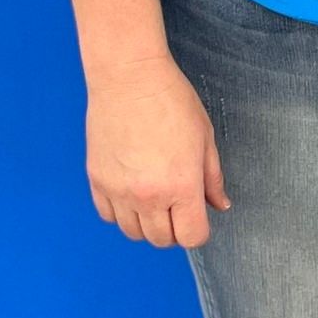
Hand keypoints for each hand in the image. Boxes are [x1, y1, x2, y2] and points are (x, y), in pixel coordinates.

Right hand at [85, 57, 230, 246]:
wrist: (129, 77)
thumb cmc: (170, 99)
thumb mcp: (204, 136)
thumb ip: (212, 177)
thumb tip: (219, 205)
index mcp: (181, 185)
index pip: (191, 237)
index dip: (198, 229)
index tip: (197, 214)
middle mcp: (148, 195)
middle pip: (162, 239)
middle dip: (174, 227)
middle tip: (176, 202)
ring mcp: (119, 190)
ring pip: (133, 233)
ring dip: (146, 222)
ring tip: (153, 196)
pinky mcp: (97, 181)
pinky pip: (108, 216)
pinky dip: (120, 211)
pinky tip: (130, 190)